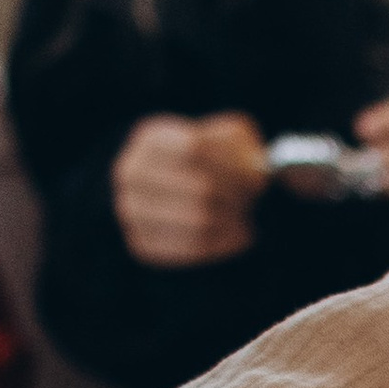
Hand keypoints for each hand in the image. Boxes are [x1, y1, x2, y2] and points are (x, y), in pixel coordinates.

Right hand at [111, 113, 266, 266]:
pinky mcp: (141, 243)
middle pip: (199, 188)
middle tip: (255, 201)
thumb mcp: (227, 138)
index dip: (234, 166)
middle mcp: (131, 173)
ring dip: (234, 221)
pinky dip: (225, 244)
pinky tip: (240, 235)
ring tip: (248, 217)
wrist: (177, 186)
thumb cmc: (211, 158)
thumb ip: (241, 145)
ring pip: (197, 222)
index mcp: (151, 139)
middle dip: (238, 197)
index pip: (195, 149)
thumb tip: (254, 171)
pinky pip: (191, 249)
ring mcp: (131, 210)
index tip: (258, 178)